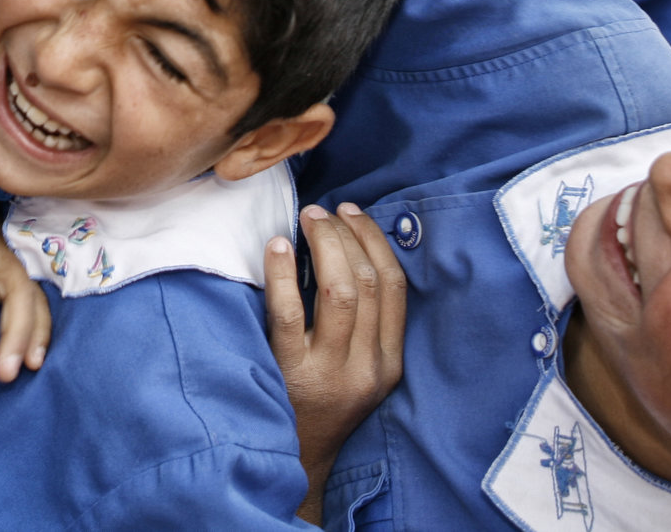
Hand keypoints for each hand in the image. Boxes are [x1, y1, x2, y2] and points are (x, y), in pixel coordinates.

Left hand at [268, 204, 405, 522]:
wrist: (294, 459)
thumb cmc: (322, 401)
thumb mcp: (360, 369)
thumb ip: (365, 323)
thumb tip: (348, 246)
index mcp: (389, 363)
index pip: (394, 288)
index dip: (375, 241)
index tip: (353, 214)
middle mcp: (367, 367)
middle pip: (368, 283)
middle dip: (346, 236)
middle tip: (322, 212)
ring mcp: (330, 372)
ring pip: (340, 293)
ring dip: (324, 245)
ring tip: (306, 220)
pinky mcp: (292, 374)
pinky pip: (289, 314)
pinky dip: (282, 274)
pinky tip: (276, 248)